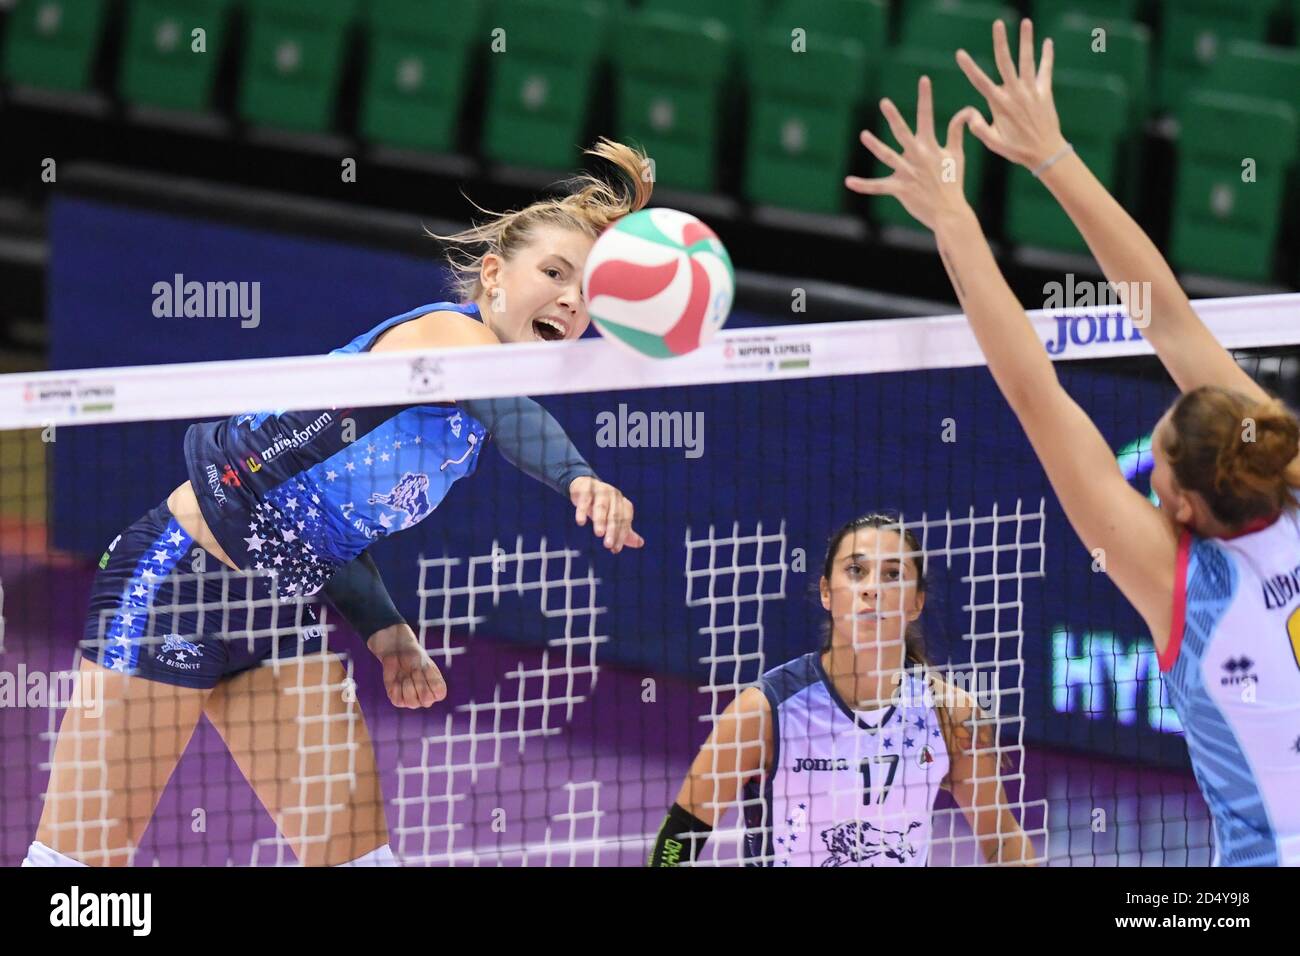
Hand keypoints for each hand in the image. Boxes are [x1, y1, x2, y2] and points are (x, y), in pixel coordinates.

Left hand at [366, 621, 446, 708]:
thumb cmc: (415, 658)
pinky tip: (396, 680)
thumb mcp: (425, 667)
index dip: (431, 682)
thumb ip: (429, 683)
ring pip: (412, 703)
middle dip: (419, 683)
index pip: (439, 695)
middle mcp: (425, 698)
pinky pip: (398, 701)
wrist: (397, 652)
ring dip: (407, 686)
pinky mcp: (398, 700)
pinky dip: (397, 688)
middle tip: (414, 670)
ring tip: (405, 675)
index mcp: (436, 689)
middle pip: (426, 701)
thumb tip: (427, 701)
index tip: (424, 670)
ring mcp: (412, 700)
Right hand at [569, 476, 644, 552]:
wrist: (584, 485)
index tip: (615, 549)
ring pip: (601, 507)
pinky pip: (584, 500)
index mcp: (622, 503)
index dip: (621, 535)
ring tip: (599, 534)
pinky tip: (581, 522)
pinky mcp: (585, 488)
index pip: (624, 520)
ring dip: (600, 520)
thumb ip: (625, 531)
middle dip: (612, 530)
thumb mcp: (613, 517)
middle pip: (614, 515)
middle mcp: (614, 496)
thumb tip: (640, 543)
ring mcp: (600, 490)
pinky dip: (582, 511)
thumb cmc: (602, 505)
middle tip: (608, 545)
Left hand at [845, 76, 974, 231]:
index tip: (924, 79)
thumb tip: (966, 111)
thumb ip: (957, 132)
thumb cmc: (953, 183)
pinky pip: (878, 187)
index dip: (926, 98)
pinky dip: (863, 185)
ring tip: (863, 134)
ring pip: (888, 157)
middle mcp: (918, 157)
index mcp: (931, 147)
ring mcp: (908, 173)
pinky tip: (848, 181)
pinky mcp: (900, 189)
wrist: (950, 212)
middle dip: (894, 117)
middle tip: (884, 102)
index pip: (928, 117)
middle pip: (904, 133)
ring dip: (875, 145)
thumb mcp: (957, 155)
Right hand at [955, 18, 1067, 169]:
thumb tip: (968, 115)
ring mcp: (1031, 92)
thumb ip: (979, 128)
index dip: (969, 67)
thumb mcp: (994, 143)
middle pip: (1006, 63)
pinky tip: (1048, 42)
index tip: (960, 53)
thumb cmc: (1016, 150)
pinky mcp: (1044, 92)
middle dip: (1001, 42)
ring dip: (1026, 41)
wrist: (1045, 153)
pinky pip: (1045, 71)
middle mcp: (1015, 94)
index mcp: (1000, 105)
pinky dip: (1047, 56)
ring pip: (1027, 61)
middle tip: (997, 23)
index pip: (981, 82)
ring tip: (1025, 22)